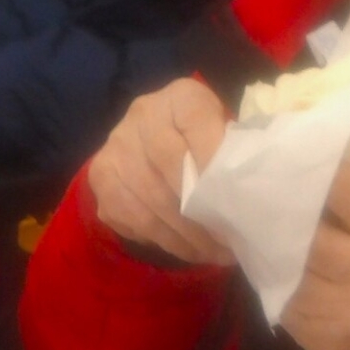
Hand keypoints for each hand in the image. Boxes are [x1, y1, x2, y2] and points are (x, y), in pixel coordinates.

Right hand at [85, 79, 235, 268]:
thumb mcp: (227, 134)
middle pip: (168, 164)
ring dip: (185, 235)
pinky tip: (188, 249)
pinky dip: (164, 240)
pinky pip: (132, 218)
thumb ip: (234, 152)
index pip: (196, 121)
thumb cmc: (209, 142)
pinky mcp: (101, 178)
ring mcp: (116, 146)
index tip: (234, 200)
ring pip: (149, 199)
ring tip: (213, 253)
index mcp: (181, 96)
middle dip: (201, 210)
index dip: (214, 161)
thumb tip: (248, 195)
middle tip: (228, 241)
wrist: (161, 140)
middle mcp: (142, 114)